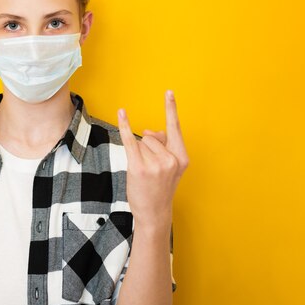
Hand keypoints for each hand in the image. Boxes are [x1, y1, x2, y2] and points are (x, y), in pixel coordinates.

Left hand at [117, 90, 188, 227]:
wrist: (154, 212)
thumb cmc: (160, 187)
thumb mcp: (169, 167)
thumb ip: (163, 145)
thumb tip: (149, 131)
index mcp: (182, 157)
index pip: (175, 128)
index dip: (171, 109)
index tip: (169, 92)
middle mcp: (170, 159)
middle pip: (152, 136)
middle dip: (147, 147)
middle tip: (150, 170)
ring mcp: (155, 164)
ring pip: (141, 142)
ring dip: (138, 154)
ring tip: (144, 173)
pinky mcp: (139, 167)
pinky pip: (130, 140)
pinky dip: (124, 125)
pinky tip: (122, 113)